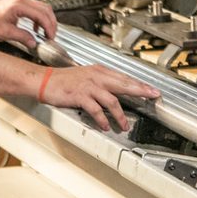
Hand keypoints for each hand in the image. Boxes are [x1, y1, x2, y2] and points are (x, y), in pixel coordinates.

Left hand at [0, 0, 57, 45]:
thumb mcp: (6, 33)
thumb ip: (22, 37)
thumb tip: (34, 42)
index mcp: (19, 6)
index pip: (41, 15)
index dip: (49, 27)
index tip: (50, 37)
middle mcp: (21, 0)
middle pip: (45, 9)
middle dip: (51, 23)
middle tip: (52, 36)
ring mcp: (20, 1)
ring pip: (42, 8)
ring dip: (47, 20)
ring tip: (47, 33)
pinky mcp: (19, 4)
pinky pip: (35, 9)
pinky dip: (40, 18)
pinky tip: (37, 28)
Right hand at [38, 65, 159, 131]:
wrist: (44, 81)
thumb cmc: (64, 81)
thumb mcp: (86, 76)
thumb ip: (102, 83)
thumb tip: (117, 92)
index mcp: (100, 71)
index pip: (124, 78)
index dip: (140, 85)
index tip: (152, 90)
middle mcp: (96, 77)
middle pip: (124, 84)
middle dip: (140, 91)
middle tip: (152, 97)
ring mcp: (88, 86)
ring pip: (112, 100)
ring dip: (120, 115)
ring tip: (124, 126)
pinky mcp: (80, 95)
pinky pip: (95, 109)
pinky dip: (102, 119)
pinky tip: (106, 126)